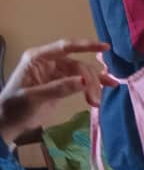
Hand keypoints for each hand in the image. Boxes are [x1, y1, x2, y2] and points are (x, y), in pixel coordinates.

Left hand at [0, 39, 116, 144]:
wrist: (9, 123)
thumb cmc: (15, 107)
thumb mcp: (35, 97)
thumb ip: (59, 88)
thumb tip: (85, 81)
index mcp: (38, 58)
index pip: (65, 47)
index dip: (86, 45)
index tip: (105, 47)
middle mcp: (50, 62)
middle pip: (77, 64)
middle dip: (90, 80)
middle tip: (95, 98)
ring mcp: (57, 73)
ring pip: (83, 74)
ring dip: (94, 85)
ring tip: (96, 101)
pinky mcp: (64, 84)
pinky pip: (83, 81)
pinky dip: (94, 86)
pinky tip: (107, 88)